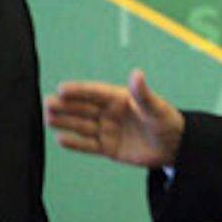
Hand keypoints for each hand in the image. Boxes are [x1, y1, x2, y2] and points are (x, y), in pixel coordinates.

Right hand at [44, 69, 184, 167]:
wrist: (174, 147)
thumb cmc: (167, 122)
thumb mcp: (156, 107)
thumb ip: (143, 93)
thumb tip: (136, 73)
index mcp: (119, 98)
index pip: (94, 92)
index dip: (79, 90)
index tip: (62, 88)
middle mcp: (109, 113)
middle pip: (83, 108)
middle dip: (65, 106)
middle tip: (47, 103)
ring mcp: (107, 130)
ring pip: (82, 125)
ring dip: (65, 122)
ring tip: (48, 118)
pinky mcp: (108, 148)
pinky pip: (88, 145)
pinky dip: (75, 143)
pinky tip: (60, 139)